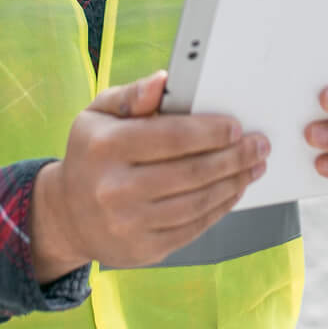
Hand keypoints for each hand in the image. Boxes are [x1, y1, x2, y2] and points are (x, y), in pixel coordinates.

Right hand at [29, 71, 267, 279]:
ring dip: (234, 182)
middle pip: (192, 172)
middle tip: (260, 145)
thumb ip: (133, 95)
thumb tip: (165, 80)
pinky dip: (221, 207)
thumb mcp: (99, 114)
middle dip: (234, 157)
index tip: (237, 127)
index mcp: (105, 148)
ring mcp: (129, 224)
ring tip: (254, 166)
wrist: (68, 215)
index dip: (210, 132)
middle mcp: (115, 188)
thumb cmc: (92, 154)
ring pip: (198, 202)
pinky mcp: (144, 249)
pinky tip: (234, 190)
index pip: (171, 137)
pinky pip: (193, 227)